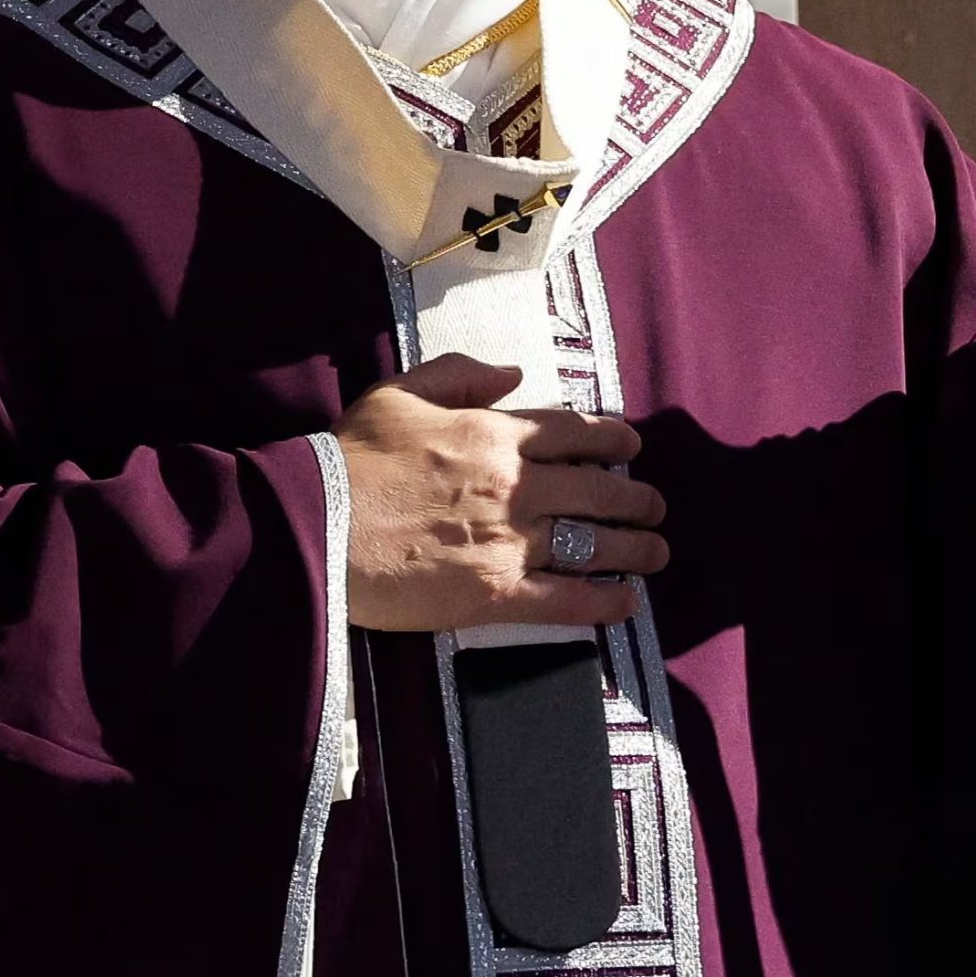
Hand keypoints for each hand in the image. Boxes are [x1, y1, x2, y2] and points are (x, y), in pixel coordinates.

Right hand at [338, 354, 665, 632]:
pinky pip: (565, 600)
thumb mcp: (401, 393)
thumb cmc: (352, 457)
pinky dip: (604, 602)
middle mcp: (514, 486)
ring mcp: (509, 542)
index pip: (574, 432)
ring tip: (657, 552)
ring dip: (635, 548)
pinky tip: (628, 602)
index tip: (632, 445)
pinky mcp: (494, 595)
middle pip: (596, 490)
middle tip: (654, 505)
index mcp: (494, 434)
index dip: (612, 438)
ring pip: (593, 544)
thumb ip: (461, 374)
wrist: (317, 524)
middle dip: (635, 499)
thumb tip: (513, 374)